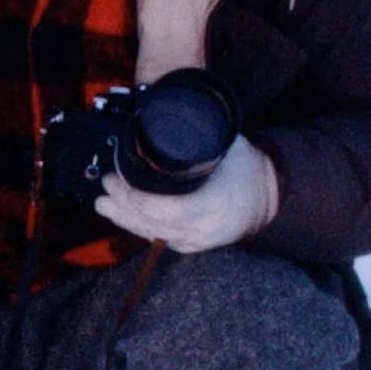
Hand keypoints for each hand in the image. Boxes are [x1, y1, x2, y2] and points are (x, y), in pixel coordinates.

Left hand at [94, 137, 277, 253]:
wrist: (267, 196)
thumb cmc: (245, 168)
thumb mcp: (225, 147)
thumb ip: (196, 141)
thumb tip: (160, 123)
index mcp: (213, 205)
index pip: (167, 209)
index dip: (137, 199)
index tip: (117, 179)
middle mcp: (204, 229)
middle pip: (153, 224)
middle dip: (123, 206)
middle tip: (104, 188)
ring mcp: (198, 242)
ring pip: (153, 234)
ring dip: (125, 219)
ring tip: (103, 204)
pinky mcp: (192, 246)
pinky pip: (160, 238)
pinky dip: (140, 226)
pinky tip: (123, 215)